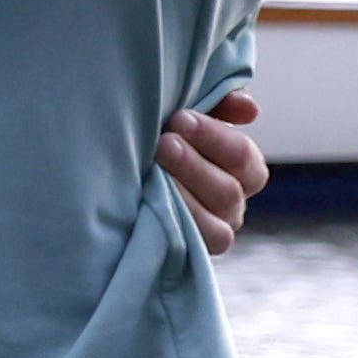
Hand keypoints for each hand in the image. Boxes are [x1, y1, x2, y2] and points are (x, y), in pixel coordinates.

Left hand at [159, 84, 268, 253]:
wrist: (109, 182)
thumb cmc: (161, 139)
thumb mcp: (189, 117)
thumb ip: (222, 103)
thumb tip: (248, 110)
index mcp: (240, 172)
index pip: (244, 159)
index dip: (216, 138)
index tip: (180, 119)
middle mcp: (230, 206)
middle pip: (228, 191)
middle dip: (194, 164)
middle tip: (163, 142)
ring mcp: (209, 232)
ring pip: (214, 224)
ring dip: (183, 196)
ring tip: (153, 171)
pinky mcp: (184, 253)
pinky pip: (189, 245)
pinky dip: (171, 225)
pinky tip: (147, 203)